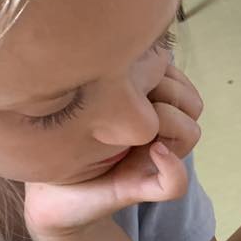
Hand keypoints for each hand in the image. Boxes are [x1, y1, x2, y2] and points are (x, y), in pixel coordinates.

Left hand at [24, 65, 204, 236]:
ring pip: (191, 133)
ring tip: (131, 124)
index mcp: (145, 110)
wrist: (48, 192)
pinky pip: (175, 183)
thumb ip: (103, 75)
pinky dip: (171, 166)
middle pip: (192, 104)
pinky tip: (152, 151)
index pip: (179, 80)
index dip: (164, 73)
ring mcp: (152, 161)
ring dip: (169, 122)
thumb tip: (119, 48)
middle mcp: (155, 134)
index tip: (125, 74)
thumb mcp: (80, 97)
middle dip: (168, 94)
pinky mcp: (140, 189)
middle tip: (128, 99)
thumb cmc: (59, 140)